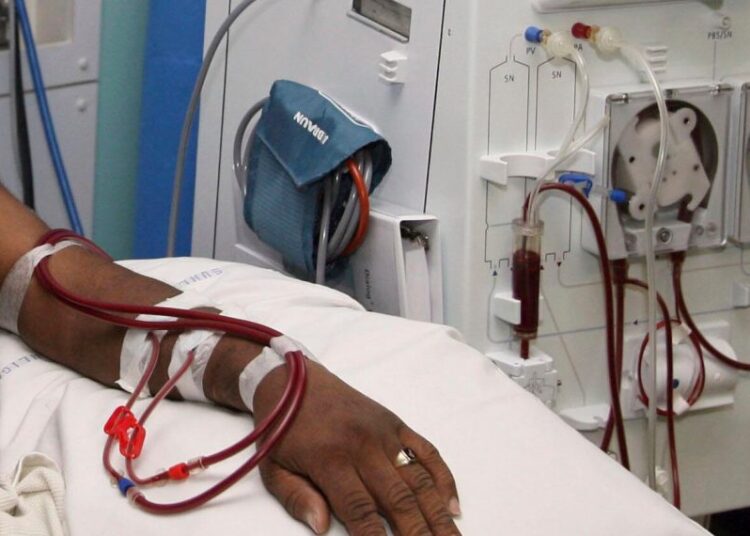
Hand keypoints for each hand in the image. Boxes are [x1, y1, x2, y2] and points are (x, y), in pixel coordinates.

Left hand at [254, 361, 460, 534]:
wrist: (293, 379)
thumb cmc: (281, 427)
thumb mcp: (272, 467)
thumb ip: (296, 498)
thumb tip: (321, 526)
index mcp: (330, 459)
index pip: (359, 510)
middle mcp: (363, 445)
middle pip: (398, 499)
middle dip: (419, 533)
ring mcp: (384, 433)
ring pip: (419, 479)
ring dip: (439, 513)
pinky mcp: (395, 424)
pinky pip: (427, 451)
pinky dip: (444, 478)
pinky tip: (453, 506)